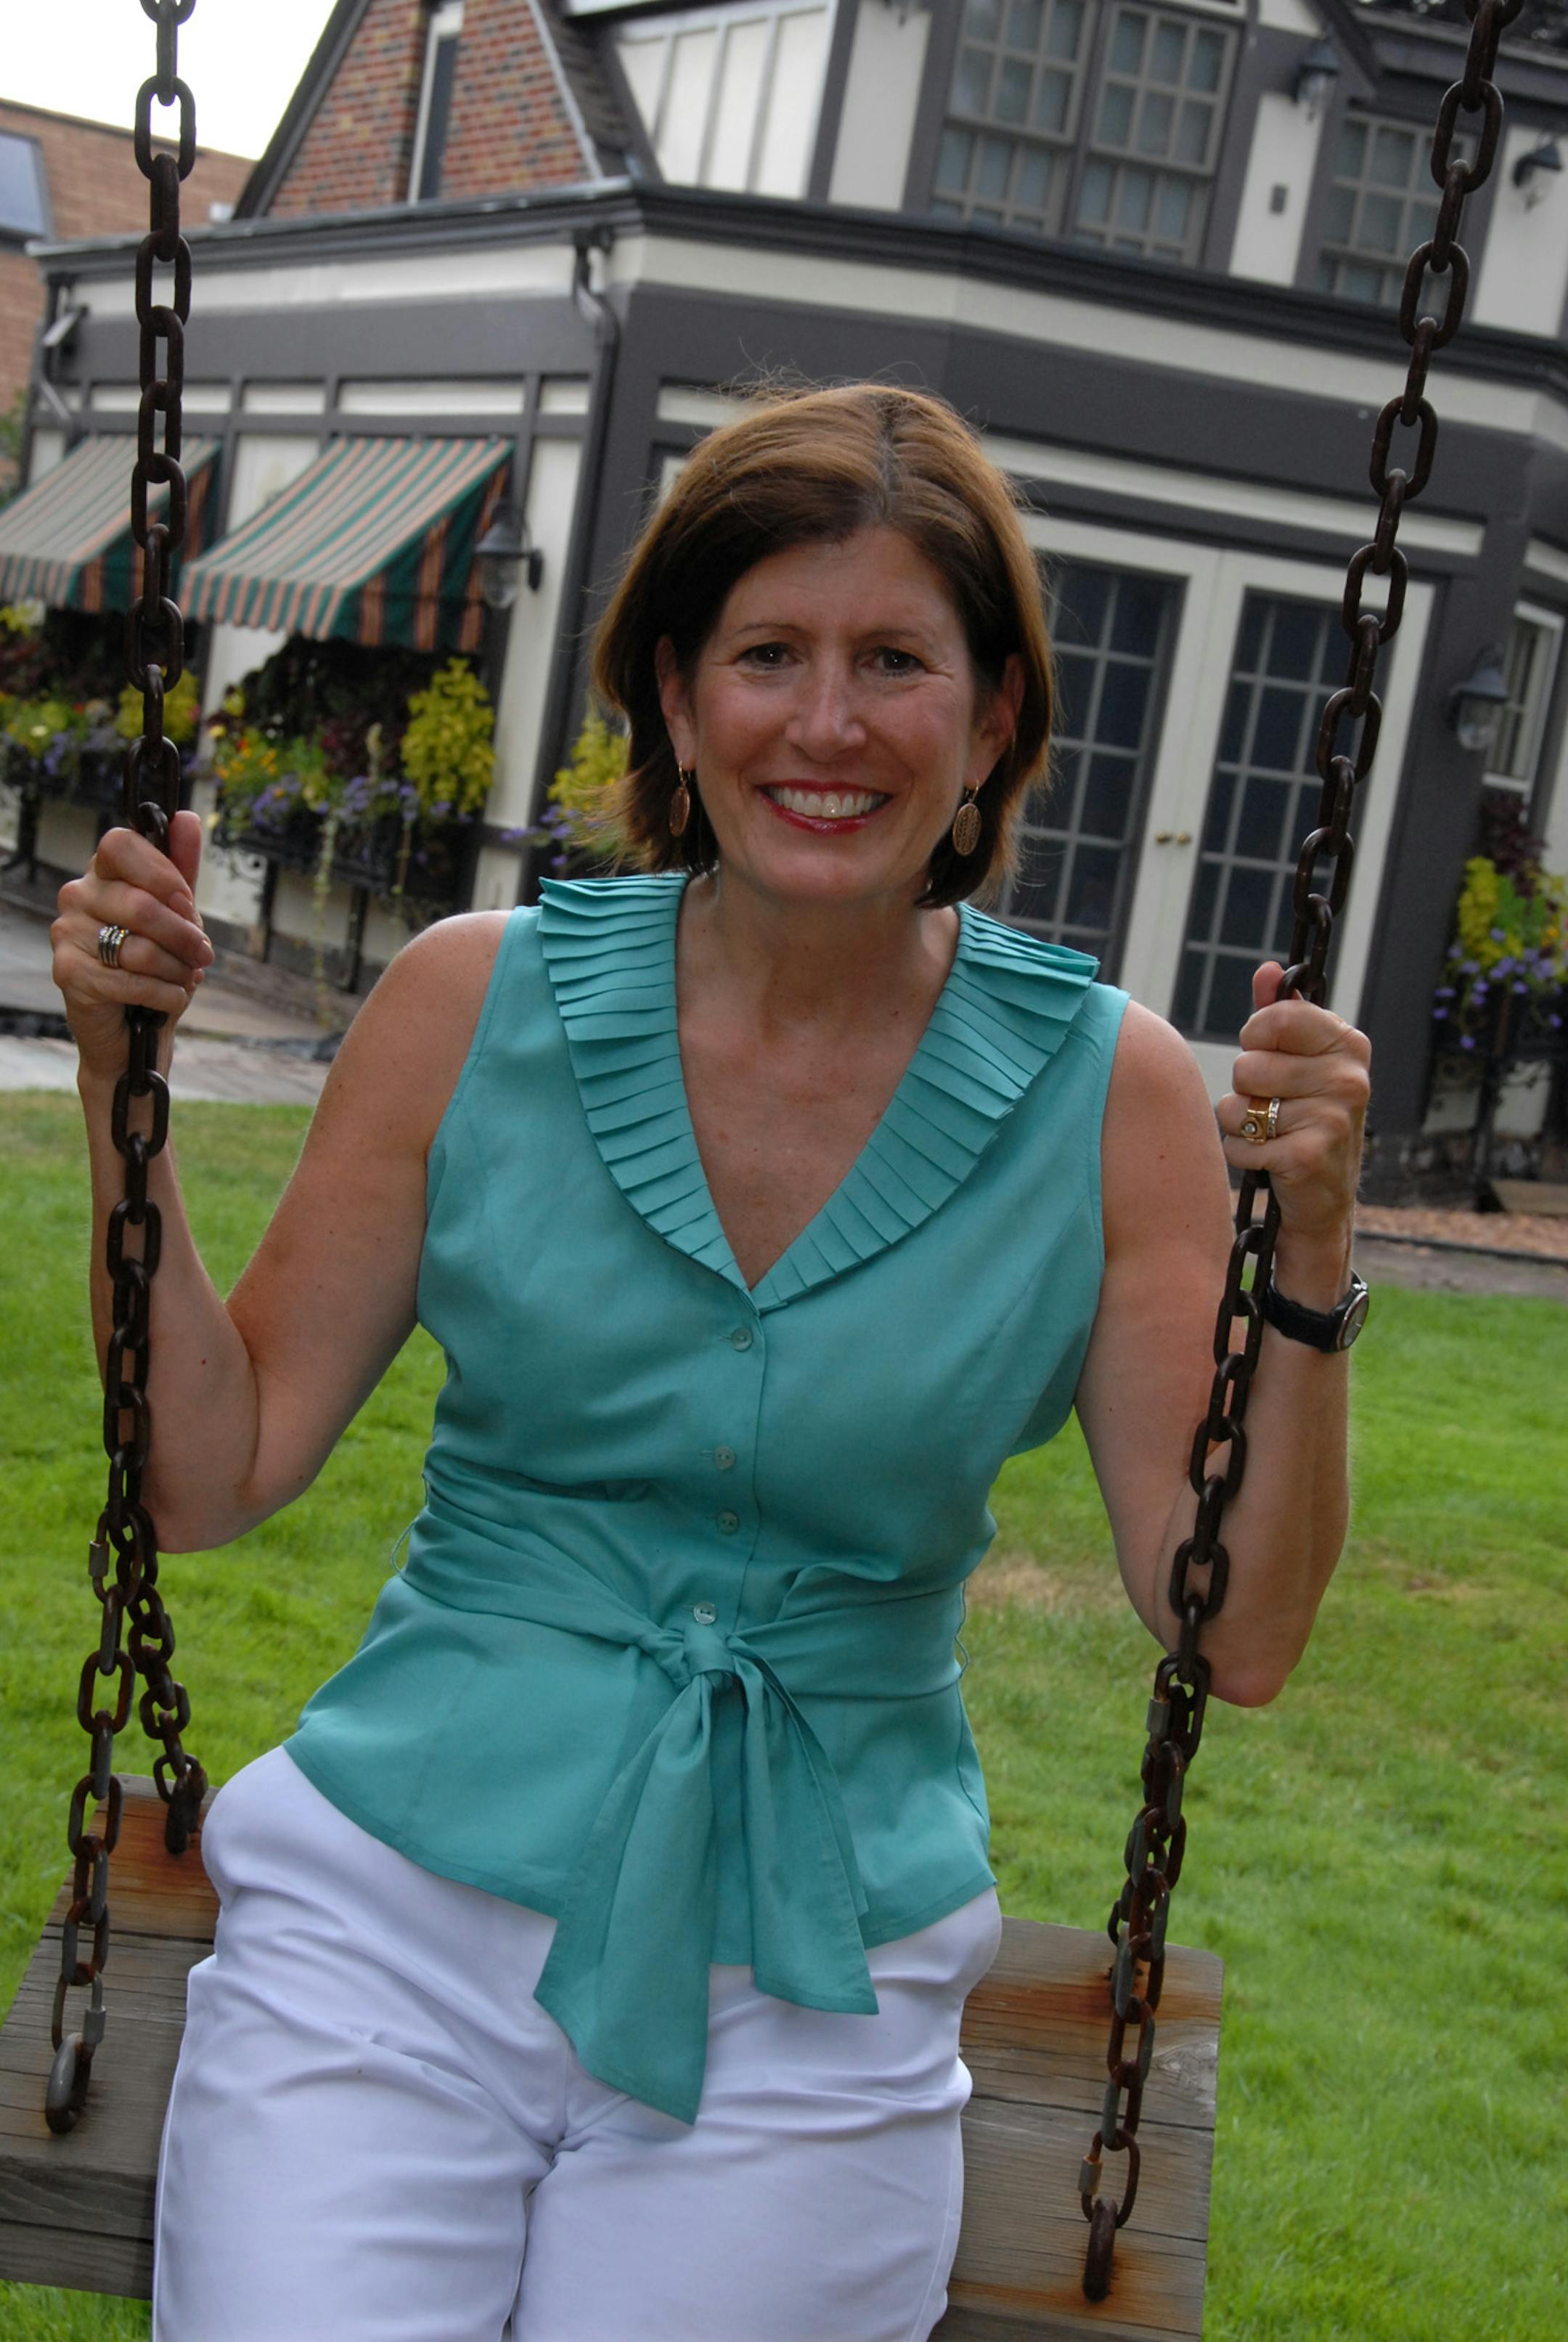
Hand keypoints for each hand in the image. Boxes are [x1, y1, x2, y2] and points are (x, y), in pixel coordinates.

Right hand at [51, 811, 211, 1082]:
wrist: (135, 1028)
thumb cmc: (157, 962)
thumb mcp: (178, 913)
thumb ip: (181, 867)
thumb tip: (186, 818)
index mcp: (103, 872)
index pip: (121, 844)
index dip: (161, 873)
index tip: (187, 902)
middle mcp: (77, 895)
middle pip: (139, 903)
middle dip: (184, 935)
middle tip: (203, 955)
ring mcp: (66, 933)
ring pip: (138, 946)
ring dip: (177, 969)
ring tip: (186, 979)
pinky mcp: (67, 972)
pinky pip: (128, 980)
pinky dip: (164, 994)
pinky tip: (172, 1000)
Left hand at [1218, 962, 1370, 1295]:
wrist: (1322, 1199)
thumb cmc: (1304, 1119)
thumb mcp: (1298, 1062)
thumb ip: (1281, 1015)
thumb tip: (1268, 970)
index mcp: (1349, 1044)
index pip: (1275, 1018)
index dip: (1255, 1040)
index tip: (1270, 1057)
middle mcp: (1349, 1078)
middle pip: (1248, 1065)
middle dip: (1246, 1090)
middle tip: (1274, 1108)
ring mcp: (1333, 1118)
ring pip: (1237, 1106)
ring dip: (1240, 1125)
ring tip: (1270, 1134)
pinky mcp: (1309, 1157)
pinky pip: (1238, 1143)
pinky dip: (1242, 1156)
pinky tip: (1269, 1162)